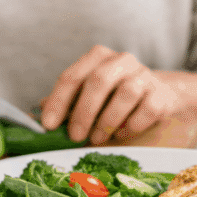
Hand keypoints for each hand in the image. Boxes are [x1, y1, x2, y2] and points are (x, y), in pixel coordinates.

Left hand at [40, 45, 189, 144]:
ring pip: (126, 93)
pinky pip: (147, 109)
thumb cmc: (114, 98)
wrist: (159, 95)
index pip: (72, 76)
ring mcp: (144, 75)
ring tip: (98, 139)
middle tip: (76, 137)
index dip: (58, 102)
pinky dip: (131, 125)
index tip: (49, 125)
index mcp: (97, 57)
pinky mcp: (161, 94)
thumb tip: (35, 121)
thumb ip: (65, 105)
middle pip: (99, 80)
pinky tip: (122, 133)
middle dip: (84, 112)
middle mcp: (121, 60)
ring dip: (107, 120)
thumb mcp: (87, 97)